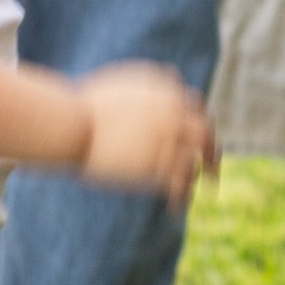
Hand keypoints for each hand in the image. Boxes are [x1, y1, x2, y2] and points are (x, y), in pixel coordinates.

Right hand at [75, 62, 217, 208]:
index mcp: (166, 89)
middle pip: (205, 132)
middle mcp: (173, 112)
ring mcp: (167, 137)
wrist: (70, 124)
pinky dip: (182, 196)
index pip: (196, 106)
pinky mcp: (157, 164)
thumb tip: (172, 76)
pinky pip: (179, 182)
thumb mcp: (122, 81)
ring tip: (204, 190)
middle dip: (212, 150)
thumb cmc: (83, 105)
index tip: (198, 137)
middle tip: (214, 168)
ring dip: (204, 175)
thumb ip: (150, 80)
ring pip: (197, 159)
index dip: (199, 124)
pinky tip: (177, 207)